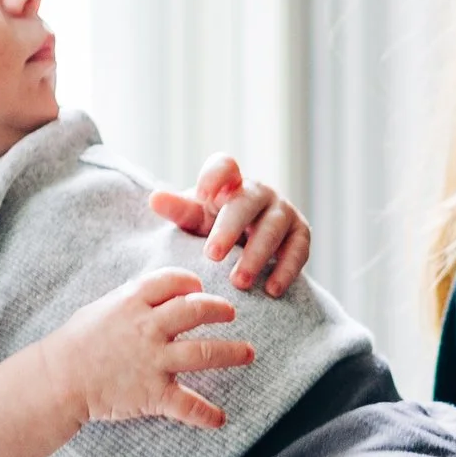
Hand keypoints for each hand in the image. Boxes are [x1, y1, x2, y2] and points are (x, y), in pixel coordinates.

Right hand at [56, 270, 253, 428]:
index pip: (172, 281)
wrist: (58, 381)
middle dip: (220, 310)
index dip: (190, 282)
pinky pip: (188, 405)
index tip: (198, 288)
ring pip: (205, 353)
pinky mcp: (153, 393)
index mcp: (132, 302)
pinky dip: (206, 413)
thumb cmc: (74, 344)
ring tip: (247, 353)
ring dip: (232, 352)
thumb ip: (131, 302)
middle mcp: (148, 328)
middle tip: (230, 313)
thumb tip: (155, 297)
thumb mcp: (101, 309)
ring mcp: (154, 361)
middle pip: (197, 310)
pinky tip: (220, 418)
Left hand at [149, 154, 310, 296]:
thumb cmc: (216, 227)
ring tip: (239, 283)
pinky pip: (298, 249)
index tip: (203, 196)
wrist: (248, 244)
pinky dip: (286, 269)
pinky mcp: (300, 233)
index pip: (224, 166)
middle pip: (246, 203)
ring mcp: (283, 211)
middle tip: (212, 256)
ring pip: (273, 228)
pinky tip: (271, 290)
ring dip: (256, 255)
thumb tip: (155, 198)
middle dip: (230, 229)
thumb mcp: (195, 219)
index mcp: (230, 183)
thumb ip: (179, 210)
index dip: (215, 177)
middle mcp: (259, 193)